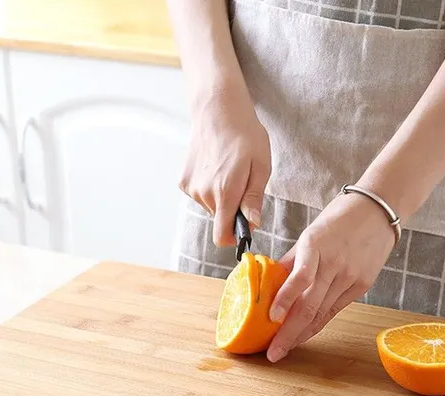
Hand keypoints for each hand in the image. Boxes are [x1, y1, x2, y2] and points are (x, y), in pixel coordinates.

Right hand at [178, 86, 271, 245]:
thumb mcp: (261, 166)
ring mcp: (191, 188)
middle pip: (219, 220)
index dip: (233, 238)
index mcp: (225, 192)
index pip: (221, 235)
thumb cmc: (245, 135)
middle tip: (242, 183)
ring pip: (210, 207)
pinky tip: (215, 167)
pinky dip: (209, 188)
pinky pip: (200, 196)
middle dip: (232, 210)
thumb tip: (252, 224)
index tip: (243, 228)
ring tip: (229, 171)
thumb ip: (254, 198)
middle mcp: (204, 194)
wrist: (217, 109)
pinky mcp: (183, 181)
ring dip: (221, 197)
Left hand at [266, 191, 396, 362]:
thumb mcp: (309, 233)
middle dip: (289, 333)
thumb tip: (267, 283)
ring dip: (302, 334)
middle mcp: (335, 264)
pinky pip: (335, 309)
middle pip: (310, 306)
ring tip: (284, 349)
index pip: (300, 279)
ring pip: (322, 313)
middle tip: (273, 353)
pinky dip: (318, 323)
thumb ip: (290, 261)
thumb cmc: (339, 218)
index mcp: (315, 245)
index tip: (270, 319)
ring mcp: (351, 277)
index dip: (285, 301)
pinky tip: (305, 334)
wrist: (380, 209)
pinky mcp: (363, 285)